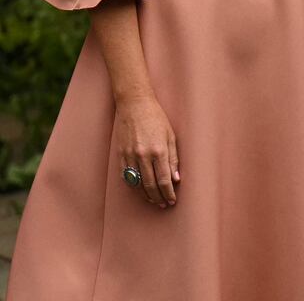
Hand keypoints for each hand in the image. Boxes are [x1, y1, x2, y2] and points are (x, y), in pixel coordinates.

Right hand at [116, 93, 179, 207]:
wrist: (135, 105)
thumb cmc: (156, 118)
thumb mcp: (171, 135)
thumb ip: (173, 158)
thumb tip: (176, 179)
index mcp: (159, 150)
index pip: (164, 179)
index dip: (169, 193)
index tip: (172, 200)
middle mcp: (143, 155)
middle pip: (151, 185)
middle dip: (158, 197)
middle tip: (164, 204)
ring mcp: (130, 156)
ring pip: (137, 184)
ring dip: (146, 195)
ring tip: (154, 200)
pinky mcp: (121, 155)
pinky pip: (126, 177)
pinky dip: (134, 186)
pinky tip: (140, 190)